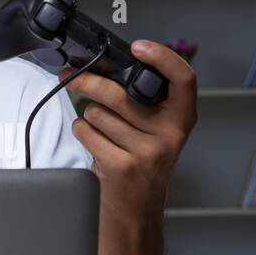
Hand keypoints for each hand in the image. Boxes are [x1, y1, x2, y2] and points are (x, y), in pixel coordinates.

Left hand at [59, 39, 196, 226]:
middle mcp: (170, 134)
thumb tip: (104, 67)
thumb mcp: (157, 128)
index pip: (184, 78)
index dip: (163, 57)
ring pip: (97, 113)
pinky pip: (86, 133)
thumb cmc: (143, 160)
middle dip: (87, 82)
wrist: (138, 207)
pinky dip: (82, 133)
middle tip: (71, 75)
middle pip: (119, 93)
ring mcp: (148, 152)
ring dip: (88, 116)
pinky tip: (95, 142)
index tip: (139, 46)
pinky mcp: (122, 166)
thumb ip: (143, 99)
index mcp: (182, 117)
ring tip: (101, 129)